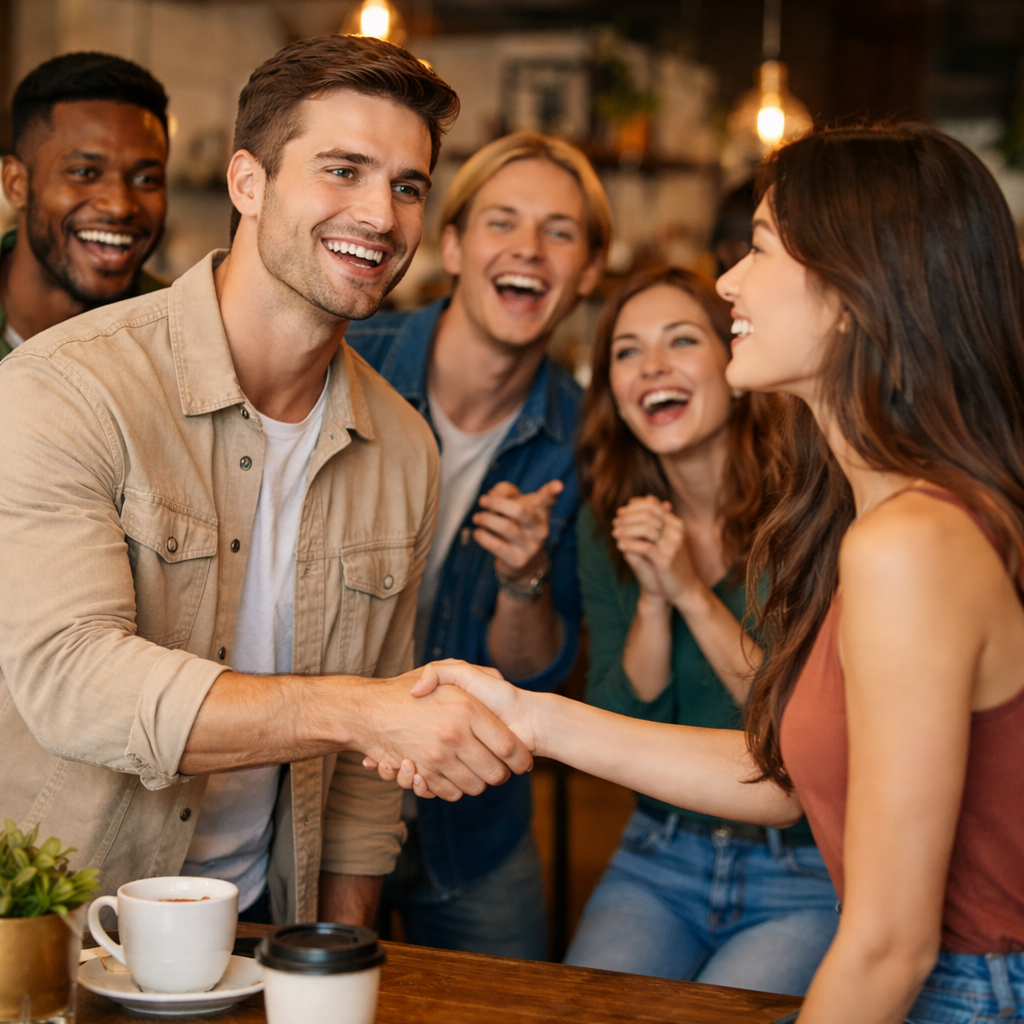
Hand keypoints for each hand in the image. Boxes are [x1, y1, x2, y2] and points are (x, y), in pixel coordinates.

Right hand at [350, 661, 532, 801]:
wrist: (368, 710)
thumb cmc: (410, 689)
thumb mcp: (447, 670)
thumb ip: (478, 674)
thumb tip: (501, 685)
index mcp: (467, 708)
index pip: (509, 746)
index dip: (520, 758)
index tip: (522, 762)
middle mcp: (454, 734)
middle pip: (495, 773)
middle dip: (501, 774)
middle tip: (499, 768)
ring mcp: (437, 756)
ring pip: (475, 787)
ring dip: (478, 783)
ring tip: (475, 771)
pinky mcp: (422, 772)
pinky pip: (450, 793)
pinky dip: (455, 790)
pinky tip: (453, 776)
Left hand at [473, 480, 562, 582]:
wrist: (523, 564)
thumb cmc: (516, 525)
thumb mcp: (514, 504)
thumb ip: (504, 491)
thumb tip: (492, 495)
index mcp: (541, 512)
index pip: (547, 500)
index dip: (552, 492)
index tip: (558, 485)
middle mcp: (540, 529)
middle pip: (518, 510)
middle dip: (496, 503)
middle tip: (482, 501)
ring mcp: (531, 546)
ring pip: (505, 527)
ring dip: (486, 519)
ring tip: (477, 517)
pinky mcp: (519, 561)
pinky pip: (496, 545)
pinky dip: (482, 536)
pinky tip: (478, 532)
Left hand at [611, 496, 701, 606]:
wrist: (686, 589)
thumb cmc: (672, 563)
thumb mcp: (664, 540)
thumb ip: (653, 522)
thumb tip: (635, 500)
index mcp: (677, 525)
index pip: (653, 506)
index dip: (634, 507)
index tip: (620, 512)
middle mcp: (677, 532)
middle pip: (649, 514)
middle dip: (628, 517)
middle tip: (615, 522)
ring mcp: (673, 545)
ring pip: (646, 529)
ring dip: (627, 529)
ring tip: (615, 533)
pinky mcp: (666, 560)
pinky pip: (645, 547)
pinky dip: (630, 544)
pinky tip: (620, 546)